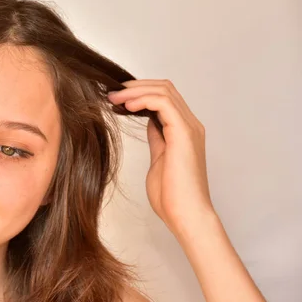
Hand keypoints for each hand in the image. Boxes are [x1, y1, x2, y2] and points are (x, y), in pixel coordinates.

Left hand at [107, 79, 214, 234]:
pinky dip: (143, 98)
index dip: (139, 92)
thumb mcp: (159, 159)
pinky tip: (127, 106)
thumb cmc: (172, 196)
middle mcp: (190, 125)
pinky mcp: (184, 133)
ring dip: (136, 90)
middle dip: (135, 86)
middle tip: (111, 93)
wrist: (186, 215)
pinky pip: (164, 103)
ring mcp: (189, 127)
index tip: (116, 99)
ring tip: (114, 98)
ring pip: (164, 90)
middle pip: (164, 88)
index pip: (164, 97)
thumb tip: (150, 122)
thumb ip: (157, 138)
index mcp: (184, 131)